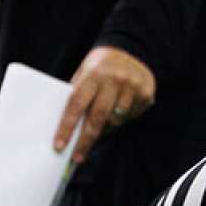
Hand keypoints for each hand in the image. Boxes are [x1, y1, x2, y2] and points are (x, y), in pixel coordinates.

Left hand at [57, 46, 154, 163]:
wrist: (131, 48)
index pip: (77, 104)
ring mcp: (133, 86)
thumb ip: (79, 95)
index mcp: (94, 74)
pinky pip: (131, 116)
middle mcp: (114, 80)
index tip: (59, 146)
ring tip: (100, 129)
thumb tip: (69, 128)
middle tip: (77, 157)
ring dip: (106, 129)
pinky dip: (122, 119)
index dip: (67, 127)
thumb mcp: (84, 73)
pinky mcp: (146, 93)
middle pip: (97, 117)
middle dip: (85, 140)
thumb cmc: (100, 66)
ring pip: (116, 119)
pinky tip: (118, 113)